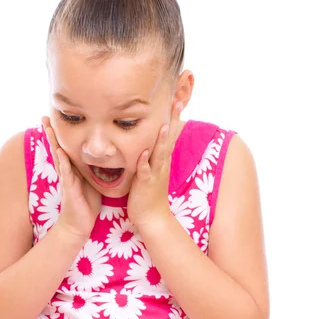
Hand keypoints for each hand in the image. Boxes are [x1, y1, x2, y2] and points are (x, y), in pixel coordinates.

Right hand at [42, 116, 101, 239]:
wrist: (79, 225)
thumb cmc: (86, 204)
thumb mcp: (92, 183)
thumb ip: (94, 170)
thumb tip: (104, 158)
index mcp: (73, 169)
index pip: (65, 147)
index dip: (61, 134)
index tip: (56, 119)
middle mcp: (67, 172)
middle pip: (57, 147)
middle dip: (51, 132)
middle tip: (44, 117)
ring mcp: (66, 179)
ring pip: (58, 156)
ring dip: (53, 142)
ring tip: (47, 127)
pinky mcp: (69, 188)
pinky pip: (65, 172)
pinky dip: (62, 161)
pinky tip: (59, 151)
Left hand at [127, 102, 183, 229]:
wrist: (152, 218)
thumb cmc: (149, 195)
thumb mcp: (152, 172)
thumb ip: (151, 157)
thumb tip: (150, 143)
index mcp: (162, 160)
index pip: (168, 135)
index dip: (173, 118)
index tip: (176, 100)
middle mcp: (161, 165)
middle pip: (167, 139)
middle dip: (172, 121)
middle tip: (177, 102)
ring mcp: (154, 174)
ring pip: (159, 154)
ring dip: (161, 140)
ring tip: (164, 124)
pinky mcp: (145, 185)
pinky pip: (145, 172)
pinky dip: (144, 163)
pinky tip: (143, 154)